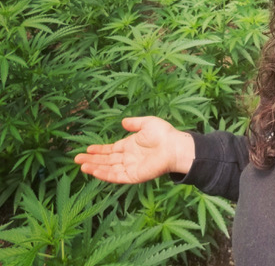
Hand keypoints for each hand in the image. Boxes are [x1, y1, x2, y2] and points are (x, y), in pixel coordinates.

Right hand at [74, 116, 194, 183]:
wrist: (174, 146)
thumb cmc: (163, 134)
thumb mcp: (147, 123)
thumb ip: (134, 123)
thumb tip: (123, 122)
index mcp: (130, 146)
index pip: (111, 150)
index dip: (99, 150)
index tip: (87, 149)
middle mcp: (128, 158)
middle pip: (106, 160)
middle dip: (92, 159)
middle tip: (76, 158)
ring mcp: (130, 167)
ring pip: (108, 169)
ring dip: (95, 167)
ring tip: (81, 165)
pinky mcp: (133, 176)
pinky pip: (116, 176)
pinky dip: (104, 174)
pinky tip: (94, 171)